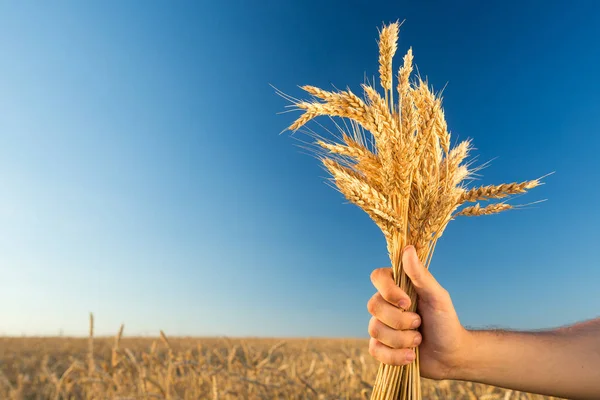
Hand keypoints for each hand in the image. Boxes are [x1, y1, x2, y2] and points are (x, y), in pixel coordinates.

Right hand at [367, 245, 468, 379]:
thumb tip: (408, 249)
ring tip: (418, 340)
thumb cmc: (446, 322)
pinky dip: (395, 356)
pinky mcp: (381, 347)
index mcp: (397, 287)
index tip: (407, 302)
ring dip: (401, 339)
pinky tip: (410, 356)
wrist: (451, 355)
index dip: (387, 290)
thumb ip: (421, 275)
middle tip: (419, 323)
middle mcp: (386, 304)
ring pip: (374, 329)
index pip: (377, 277)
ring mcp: (381, 325)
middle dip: (399, 320)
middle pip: (373, 305)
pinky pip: (375, 350)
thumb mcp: (438, 296)